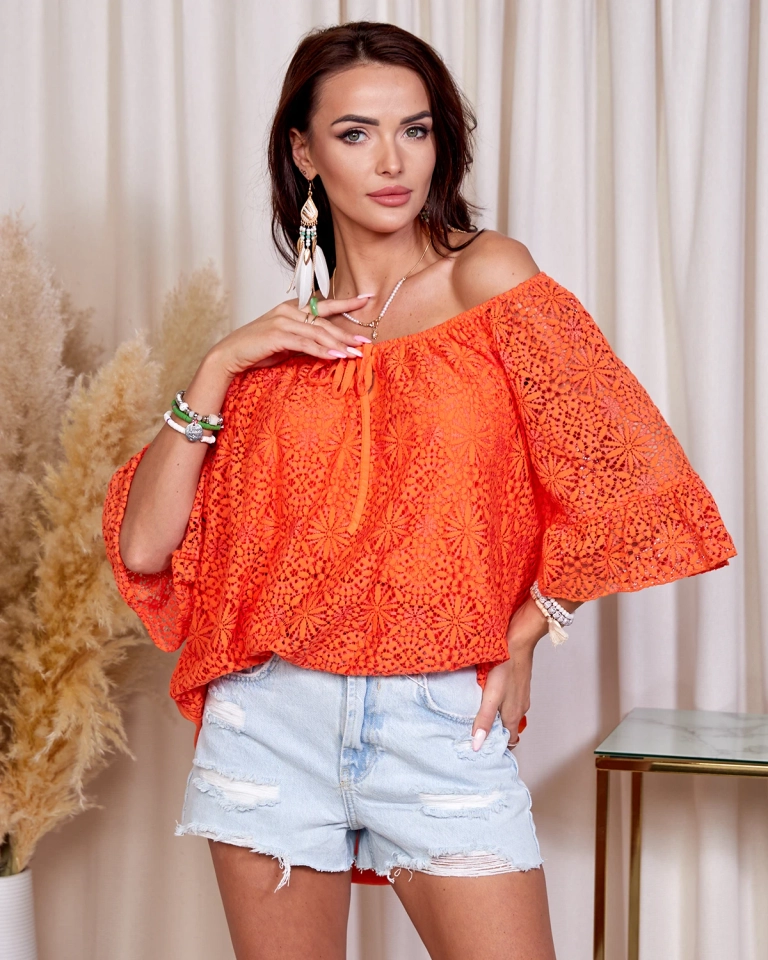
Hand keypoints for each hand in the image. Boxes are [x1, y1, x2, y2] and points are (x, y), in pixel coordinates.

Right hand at [207, 294, 374, 378]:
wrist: (230, 355)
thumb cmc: (257, 349)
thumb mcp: (286, 343)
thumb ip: (305, 340)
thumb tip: (328, 347)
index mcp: (292, 307)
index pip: (324, 304)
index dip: (346, 302)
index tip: (366, 300)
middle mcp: (288, 310)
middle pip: (325, 321)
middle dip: (346, 332)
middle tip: (365, 342)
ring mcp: (282, 321)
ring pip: (318, 332)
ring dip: (338, 344)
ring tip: (354, 354)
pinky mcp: (277, 335)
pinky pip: (305, 343)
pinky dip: (322, 350)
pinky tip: (335, 357)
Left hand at [470, 597, 548, 751]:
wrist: (518, 638)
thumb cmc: (505, 665)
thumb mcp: (491, 695)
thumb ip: (484, 720)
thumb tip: (477, 746)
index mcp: (514, 714)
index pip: (509, 741)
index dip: (497, 746)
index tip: (482, 749)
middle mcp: (520, 707)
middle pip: (508, 728)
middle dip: (495, 733)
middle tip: (475, 733)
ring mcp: (520, 694)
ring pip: (508, 713)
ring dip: (496, 717)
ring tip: (477, 716)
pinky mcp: (517, 682)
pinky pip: (508, 699)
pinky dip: (498, 703)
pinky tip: (486, 695)